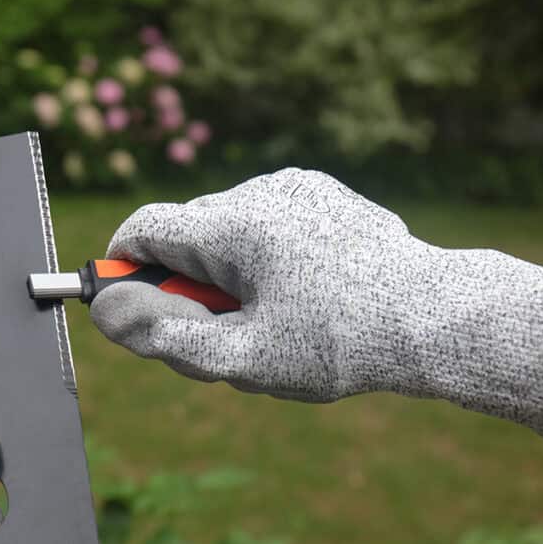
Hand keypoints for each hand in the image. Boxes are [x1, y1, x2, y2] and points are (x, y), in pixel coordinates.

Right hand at [91, 168, 542, 435]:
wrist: (434, 317)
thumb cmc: (341, 343)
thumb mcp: (246, 357)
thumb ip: (167, 337)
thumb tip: (108, 312)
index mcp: (233, 226)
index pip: (142, 229)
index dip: (121, 267)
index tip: (126, 304)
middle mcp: (258, 191)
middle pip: (184, 232)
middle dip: (181, 280)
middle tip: (214, 330)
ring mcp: (293, 186)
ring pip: (223, 226)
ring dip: (222, 267)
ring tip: (266, 313)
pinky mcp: (319, 190)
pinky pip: (261, 218)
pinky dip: (257, 252)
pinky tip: (296, 287)